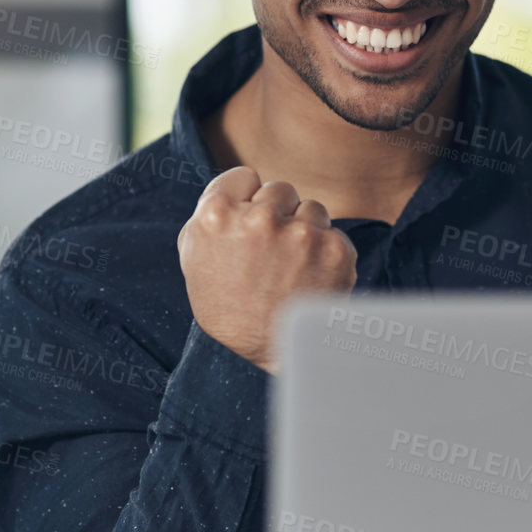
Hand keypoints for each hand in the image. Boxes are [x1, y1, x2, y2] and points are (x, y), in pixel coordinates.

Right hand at [177, 167, 357, 373]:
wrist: (269, 355)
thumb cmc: (227, 306)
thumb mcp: (195, 257)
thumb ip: (211, 211)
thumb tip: (239, 182)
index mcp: (216, 215)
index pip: (243, 176)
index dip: (246, 201)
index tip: (246, 227)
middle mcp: (259, 218)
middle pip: (279, 189)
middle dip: (278, 215)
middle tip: (269, 256)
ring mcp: (300, 233)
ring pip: (311, 209)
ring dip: (305, 232)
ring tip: (290, 271)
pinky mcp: (336, 249)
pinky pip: (333, 234)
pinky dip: (326, 254)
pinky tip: (310, 280)